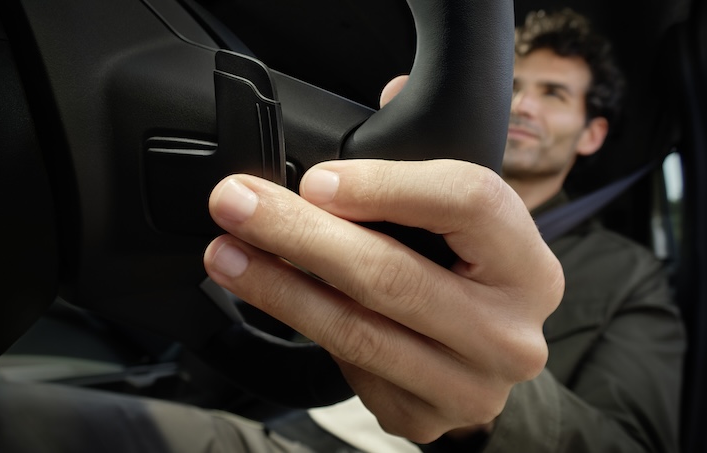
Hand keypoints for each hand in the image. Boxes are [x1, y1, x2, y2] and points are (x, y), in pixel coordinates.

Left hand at [203, 159, 562, 442]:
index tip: (315, 179)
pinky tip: (269, 297)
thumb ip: (426, 164)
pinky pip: (348, 370)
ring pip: (356, 331)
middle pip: (394, 276)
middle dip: (300, 235)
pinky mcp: (423, 417)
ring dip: (278, 288)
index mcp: (527, 264)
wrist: (485, 356)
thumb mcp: (468, 219)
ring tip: (227, 253)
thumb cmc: (471, 275)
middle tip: (238, 204)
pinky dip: (300, 328)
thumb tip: (378, 99)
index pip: (466, 204)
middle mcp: (509, 332)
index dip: (385, 185)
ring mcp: (467, 386)